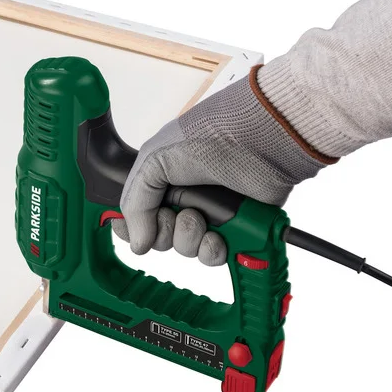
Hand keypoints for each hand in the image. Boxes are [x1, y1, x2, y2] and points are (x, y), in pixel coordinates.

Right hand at [112, 67, 334, 265]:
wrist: (259, 140)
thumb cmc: (210, 135)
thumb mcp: (155, 160)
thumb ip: (136, 202)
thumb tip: (138, 244)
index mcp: (161, 179)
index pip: (136, 214)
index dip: (132, 228)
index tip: (136, 232)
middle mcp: (184, 198)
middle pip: (160, 237)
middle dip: (165, 231)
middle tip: (177, 213)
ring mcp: (211, 214)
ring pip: (186, 249)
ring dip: (190, 239)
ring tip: (202, 219)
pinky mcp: (236, 229)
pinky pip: (214, 256)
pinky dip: (213, 251)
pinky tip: (218, 237)